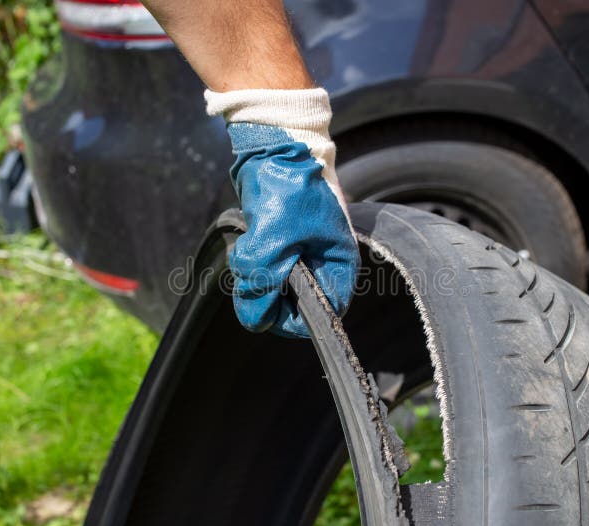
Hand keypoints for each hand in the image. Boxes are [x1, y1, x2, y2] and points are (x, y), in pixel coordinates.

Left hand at [206, 88, 359, 337]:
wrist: (273, 144)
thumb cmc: (286, 189)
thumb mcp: (274, 242)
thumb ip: (264, 285)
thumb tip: (256, 318)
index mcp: (339, 266)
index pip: (322, 316)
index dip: (291, 319)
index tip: (264, 302)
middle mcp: (325, 264)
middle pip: (295, 306)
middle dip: (267, 292)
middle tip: (252, 266)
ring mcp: (305, 254)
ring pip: (275, 288)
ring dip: (255, 274)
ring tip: (250, 246)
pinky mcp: (284, 244)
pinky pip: (265, 269)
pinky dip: (251, 261)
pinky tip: (249, 240)